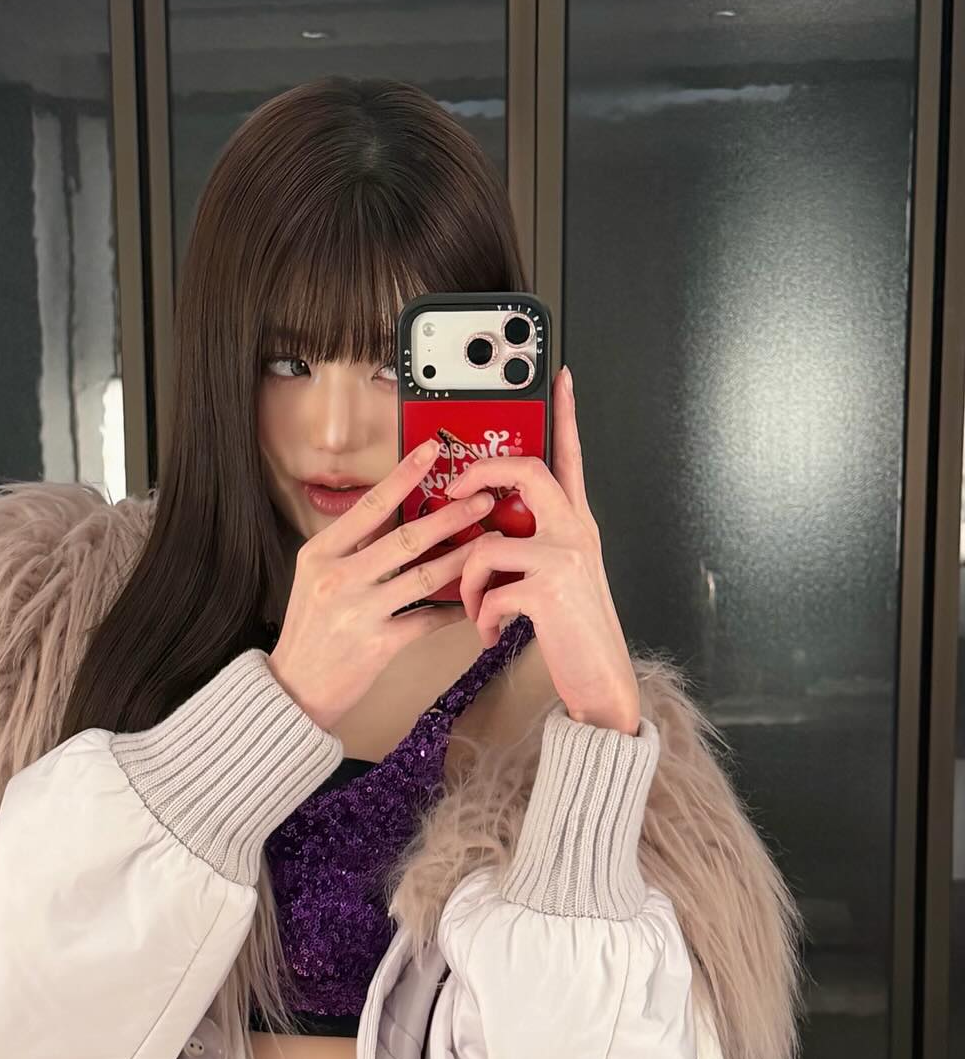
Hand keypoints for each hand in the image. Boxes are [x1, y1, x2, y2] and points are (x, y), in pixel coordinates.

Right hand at [268, 439, 498, 733]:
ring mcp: (358, 611)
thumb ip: (352, 548)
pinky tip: (472, 601)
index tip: (431, 450)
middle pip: (405, 538)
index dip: (404, 475)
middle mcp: (337, 577)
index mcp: (320, 553)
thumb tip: (396, 514)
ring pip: (423, 577)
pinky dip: (451, 610)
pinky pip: (426, 620)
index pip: (369, 506)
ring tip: (489, 544)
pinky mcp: (378, 644)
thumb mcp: (315, 578)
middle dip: (450, 516)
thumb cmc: (310, 630)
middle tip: (484, 500)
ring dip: (461, 558)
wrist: (295, 689)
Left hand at [451, 366, 640, 734]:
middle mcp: (575, 532)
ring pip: (486, 544)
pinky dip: (480, 618)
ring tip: (476, 611)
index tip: (559, 377)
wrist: (602, 681)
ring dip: (466, 583)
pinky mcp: (548, 589)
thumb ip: (534, 547)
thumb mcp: (561, 580)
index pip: (571, 457)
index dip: (565, 415)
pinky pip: (489, 590)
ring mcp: (564, 557)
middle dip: (480, 474)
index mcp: (576, 526)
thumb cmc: (574, 634)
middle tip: (457, 492)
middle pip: (525, 471)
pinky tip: (490, 635)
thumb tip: (487, 534)